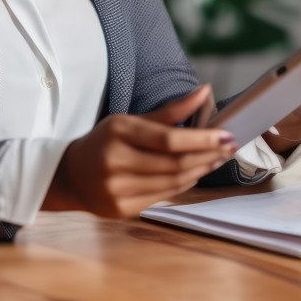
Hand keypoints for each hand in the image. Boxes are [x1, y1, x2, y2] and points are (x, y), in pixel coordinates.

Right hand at [43, 85, 236, 217]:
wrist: (70, 176)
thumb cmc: (106, 142)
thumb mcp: (130, 120)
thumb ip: (170, 111)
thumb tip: (205, 91)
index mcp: (118, 132)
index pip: (169, 139)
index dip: (202, 139)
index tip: (226, 135)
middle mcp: (115, 162)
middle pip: (174, 162)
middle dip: (207, 155)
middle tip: (229, 147)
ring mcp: (116, 189)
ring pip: (172, 182)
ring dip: (201, 170)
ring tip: (218, 158)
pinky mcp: (121, 209)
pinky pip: (163, 196)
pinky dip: (185, 184)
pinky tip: (197, 172)